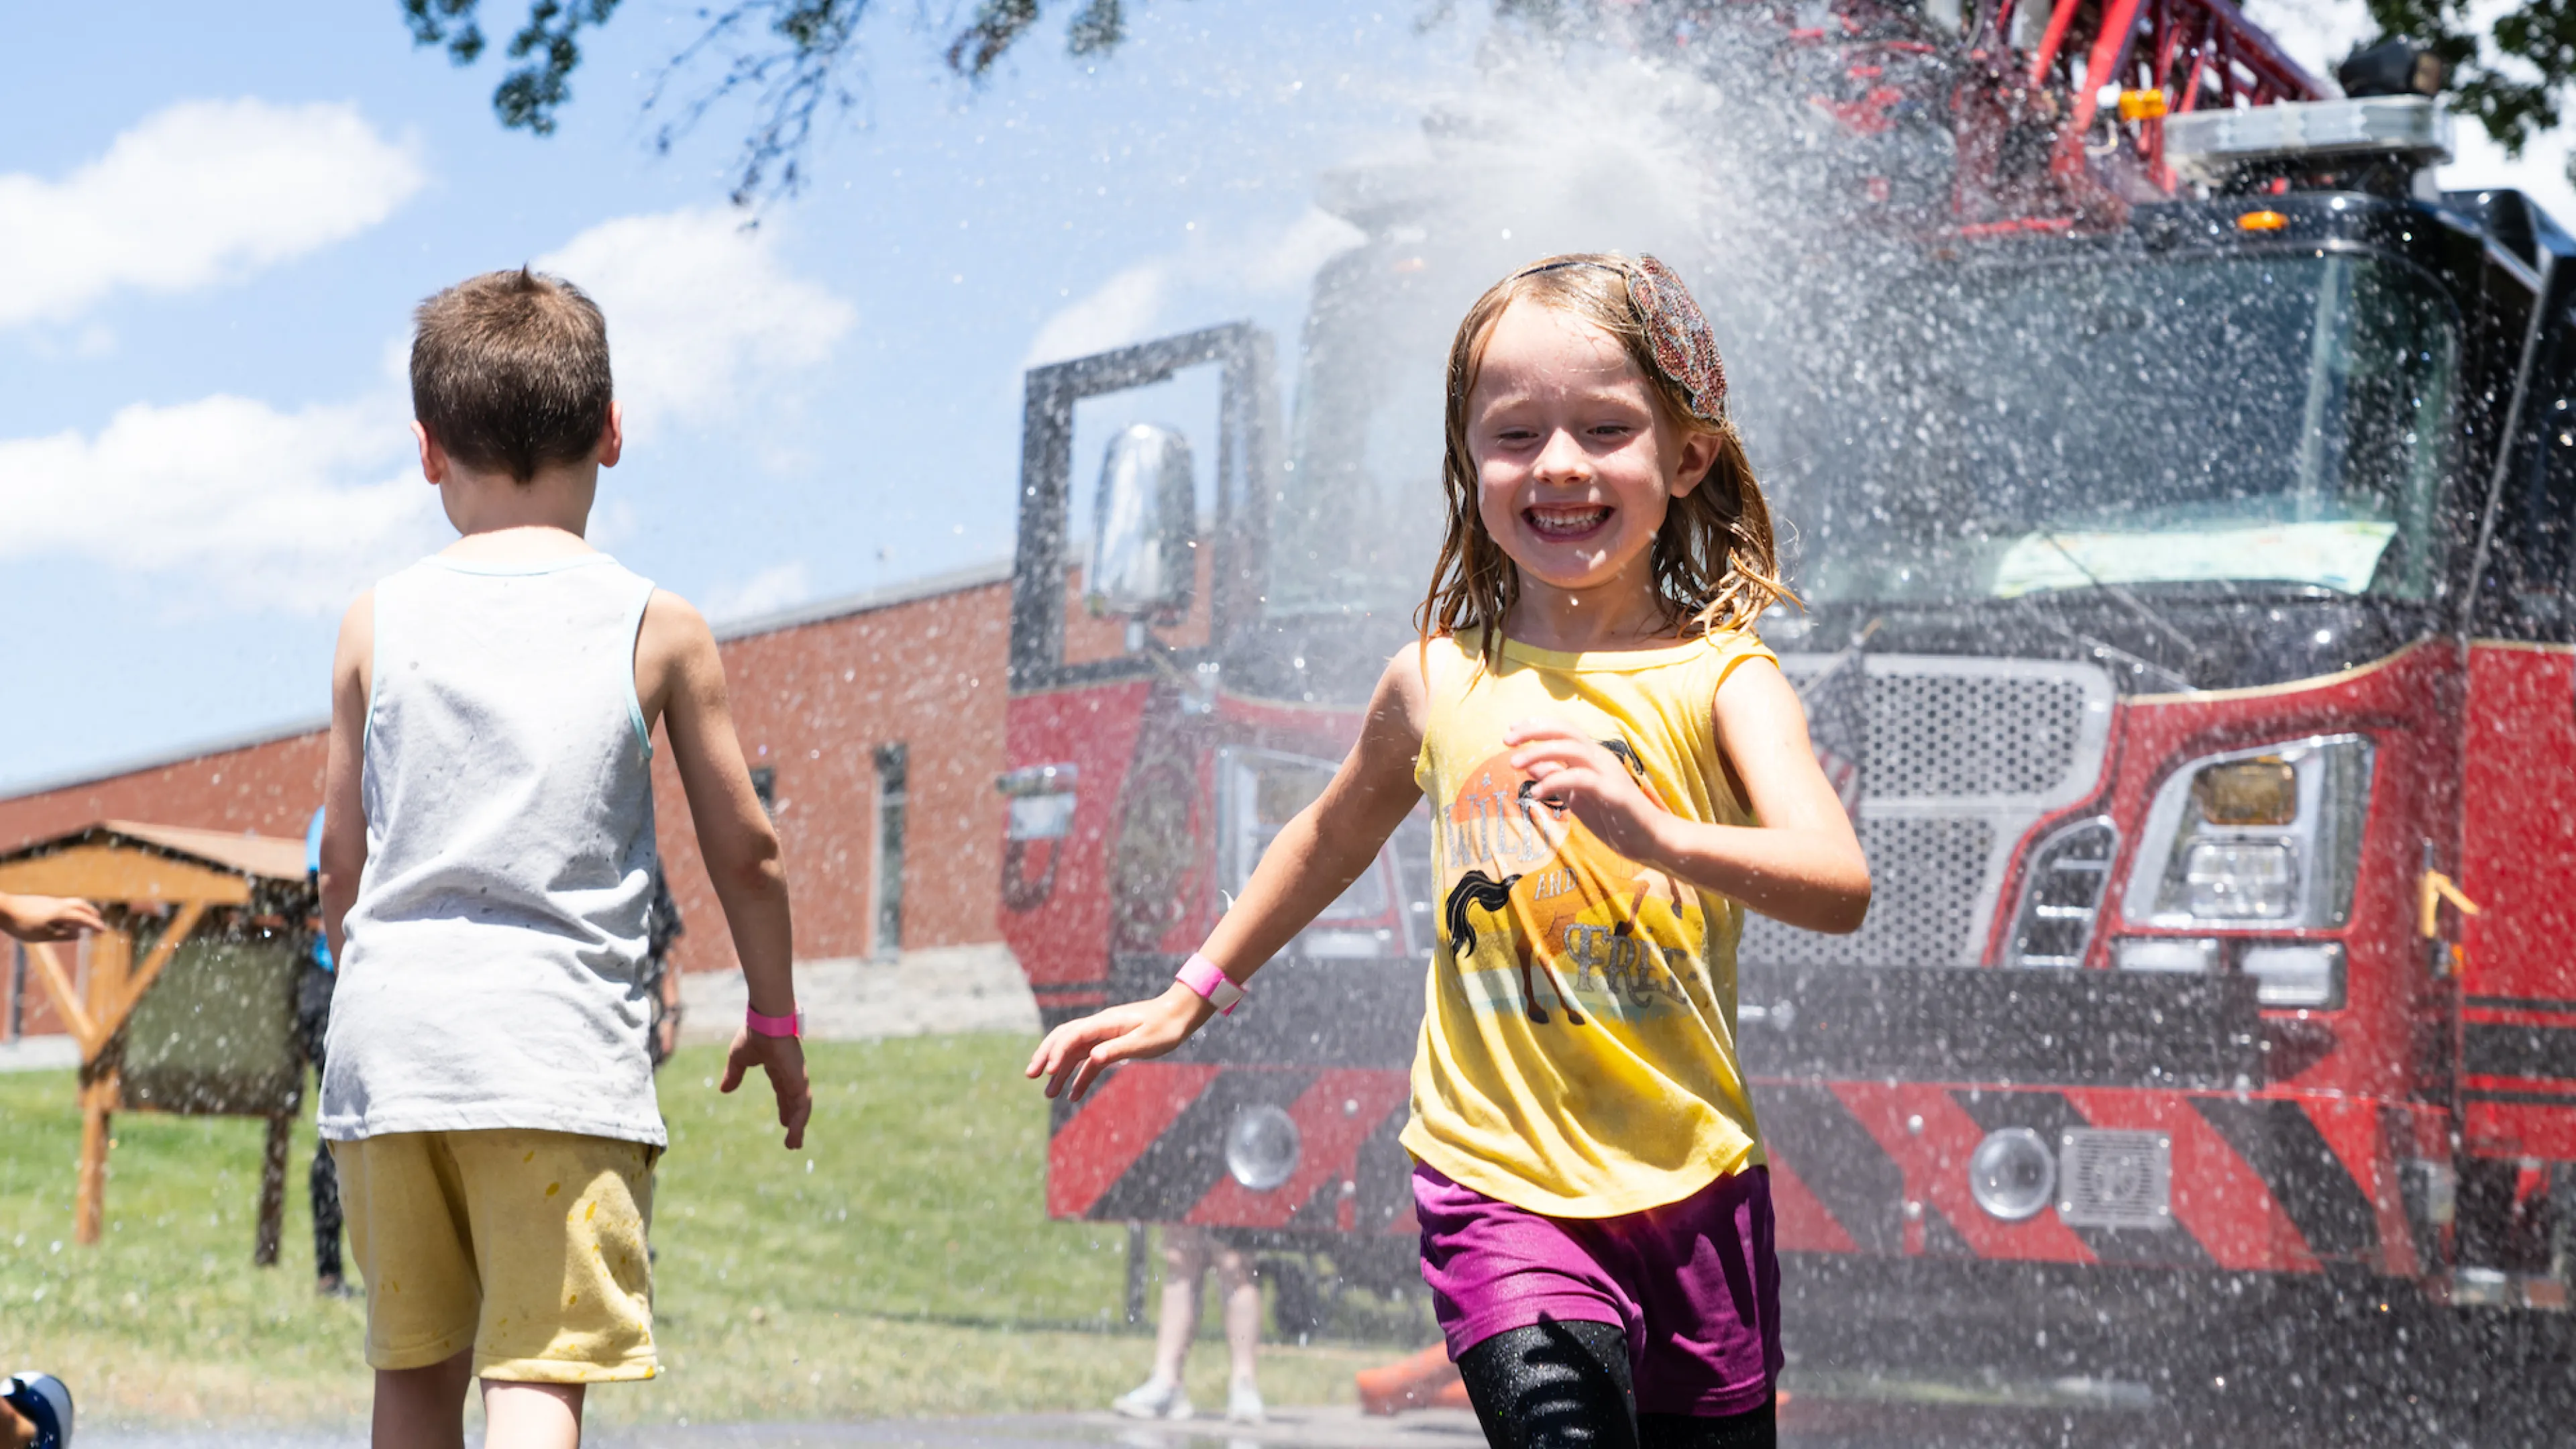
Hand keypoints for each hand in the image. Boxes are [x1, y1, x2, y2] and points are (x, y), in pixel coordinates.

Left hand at [0, 894, 105, 942]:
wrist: (2, 908)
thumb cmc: (21, 924)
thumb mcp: (42, 935)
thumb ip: (62, 935)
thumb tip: (78, 934)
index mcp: (61, 913)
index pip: (84, 918)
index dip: (94, 925)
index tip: (103, 931)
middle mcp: (59, 904)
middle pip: (81, 905)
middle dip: (91, 913)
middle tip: (98, 921)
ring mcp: (50, 901)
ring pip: (72, 902)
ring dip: (82, 909)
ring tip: (83, 917)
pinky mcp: (43, 901)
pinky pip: (64, 903)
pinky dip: (71, 909)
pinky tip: (64, 917)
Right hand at [720, 1028, 812, 1149]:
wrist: (766, 1021)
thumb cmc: (754, 1034)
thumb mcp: (739, 1059)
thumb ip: (734, 1074)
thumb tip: (724, 1090)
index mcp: (778, 1067)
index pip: (784, 1091)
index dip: (785, 1107)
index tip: (785, 1122)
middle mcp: (791, 1074)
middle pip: (795, 1102)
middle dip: (794, 1120)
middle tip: (792, 1139)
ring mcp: (797, 1077)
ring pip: (801, 1107)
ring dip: (798, 1126)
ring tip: (793, 1144)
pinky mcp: (800, 1081)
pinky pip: (803, 1105)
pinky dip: (800, 1120)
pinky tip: (795, 1133)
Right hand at [1025, 984, 1211, 1101]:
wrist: (1180, 1015)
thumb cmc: (1165, 1027)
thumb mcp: (1144, 1041)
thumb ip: (1118, 1049)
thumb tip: (1092, 1058)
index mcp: (1105, 1022)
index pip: (1073, 1035)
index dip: (1058, 1052)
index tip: (1050, 1071)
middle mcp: (1099, 1027)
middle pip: (1064, 1039)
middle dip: (1046, 1056)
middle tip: (1031, 1075)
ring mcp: (1103, 1036)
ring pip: (1074, 1052)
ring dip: (1060, 1071)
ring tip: (1048, 1093)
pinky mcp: (1111, 1046)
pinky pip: (1089, 1062)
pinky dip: (1080, 1077)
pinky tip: (1073, 1095)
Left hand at [1504, 718, 1675, 867]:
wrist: (1649, 840)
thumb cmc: (1614, 819)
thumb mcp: (1577, 798)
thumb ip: (1557, 780)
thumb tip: (1532, 766)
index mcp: (1591, 757)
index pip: (1563, 730)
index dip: (1536, 725)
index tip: (1510, 731)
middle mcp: (1600, 758)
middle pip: (1566, 731)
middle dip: (1534, 731)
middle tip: (1507, 740)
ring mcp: (1608, 773)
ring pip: (1572, 748)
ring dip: (1540, 752)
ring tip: (1515, 763)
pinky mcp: (1612, 792)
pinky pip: (1581, 779)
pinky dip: (1556, 781)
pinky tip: (1536, 792)